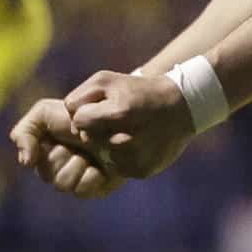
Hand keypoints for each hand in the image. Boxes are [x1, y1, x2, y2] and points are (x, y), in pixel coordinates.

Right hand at [9, 97, 123, 198]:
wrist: (114, 120)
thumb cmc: (77, 115)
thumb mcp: (44, 112)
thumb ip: (24, 132)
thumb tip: (25, 163)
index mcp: (41, 153)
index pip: (32, 161)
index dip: (45, 149)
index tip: (57, 136)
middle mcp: (56, 169)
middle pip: (48, 175)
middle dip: (63, 154)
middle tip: (77, 140)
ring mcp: (75, 180)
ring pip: (63, 184)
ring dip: (78, 164)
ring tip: (88, 152)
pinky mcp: (94, 189)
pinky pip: (84, 190)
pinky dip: (92, 175)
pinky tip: (100, 165)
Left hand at [65, 70, 193, 180]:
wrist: (180, 107)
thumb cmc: (137, 90)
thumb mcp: (107, 80)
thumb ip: (81, 95)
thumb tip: (71, 118)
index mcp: (119, 113)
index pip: (78, 120)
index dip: (86, 113)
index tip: (100, 109)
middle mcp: (127, 139)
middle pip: (88, 139)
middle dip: (95, 129)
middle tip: (114, 120)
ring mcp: (135, 158)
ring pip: (100, 154)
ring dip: (106, 144)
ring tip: (126, 131)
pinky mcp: (141, 171)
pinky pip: (115, 166)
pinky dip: (120, 156)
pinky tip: (134, 143)